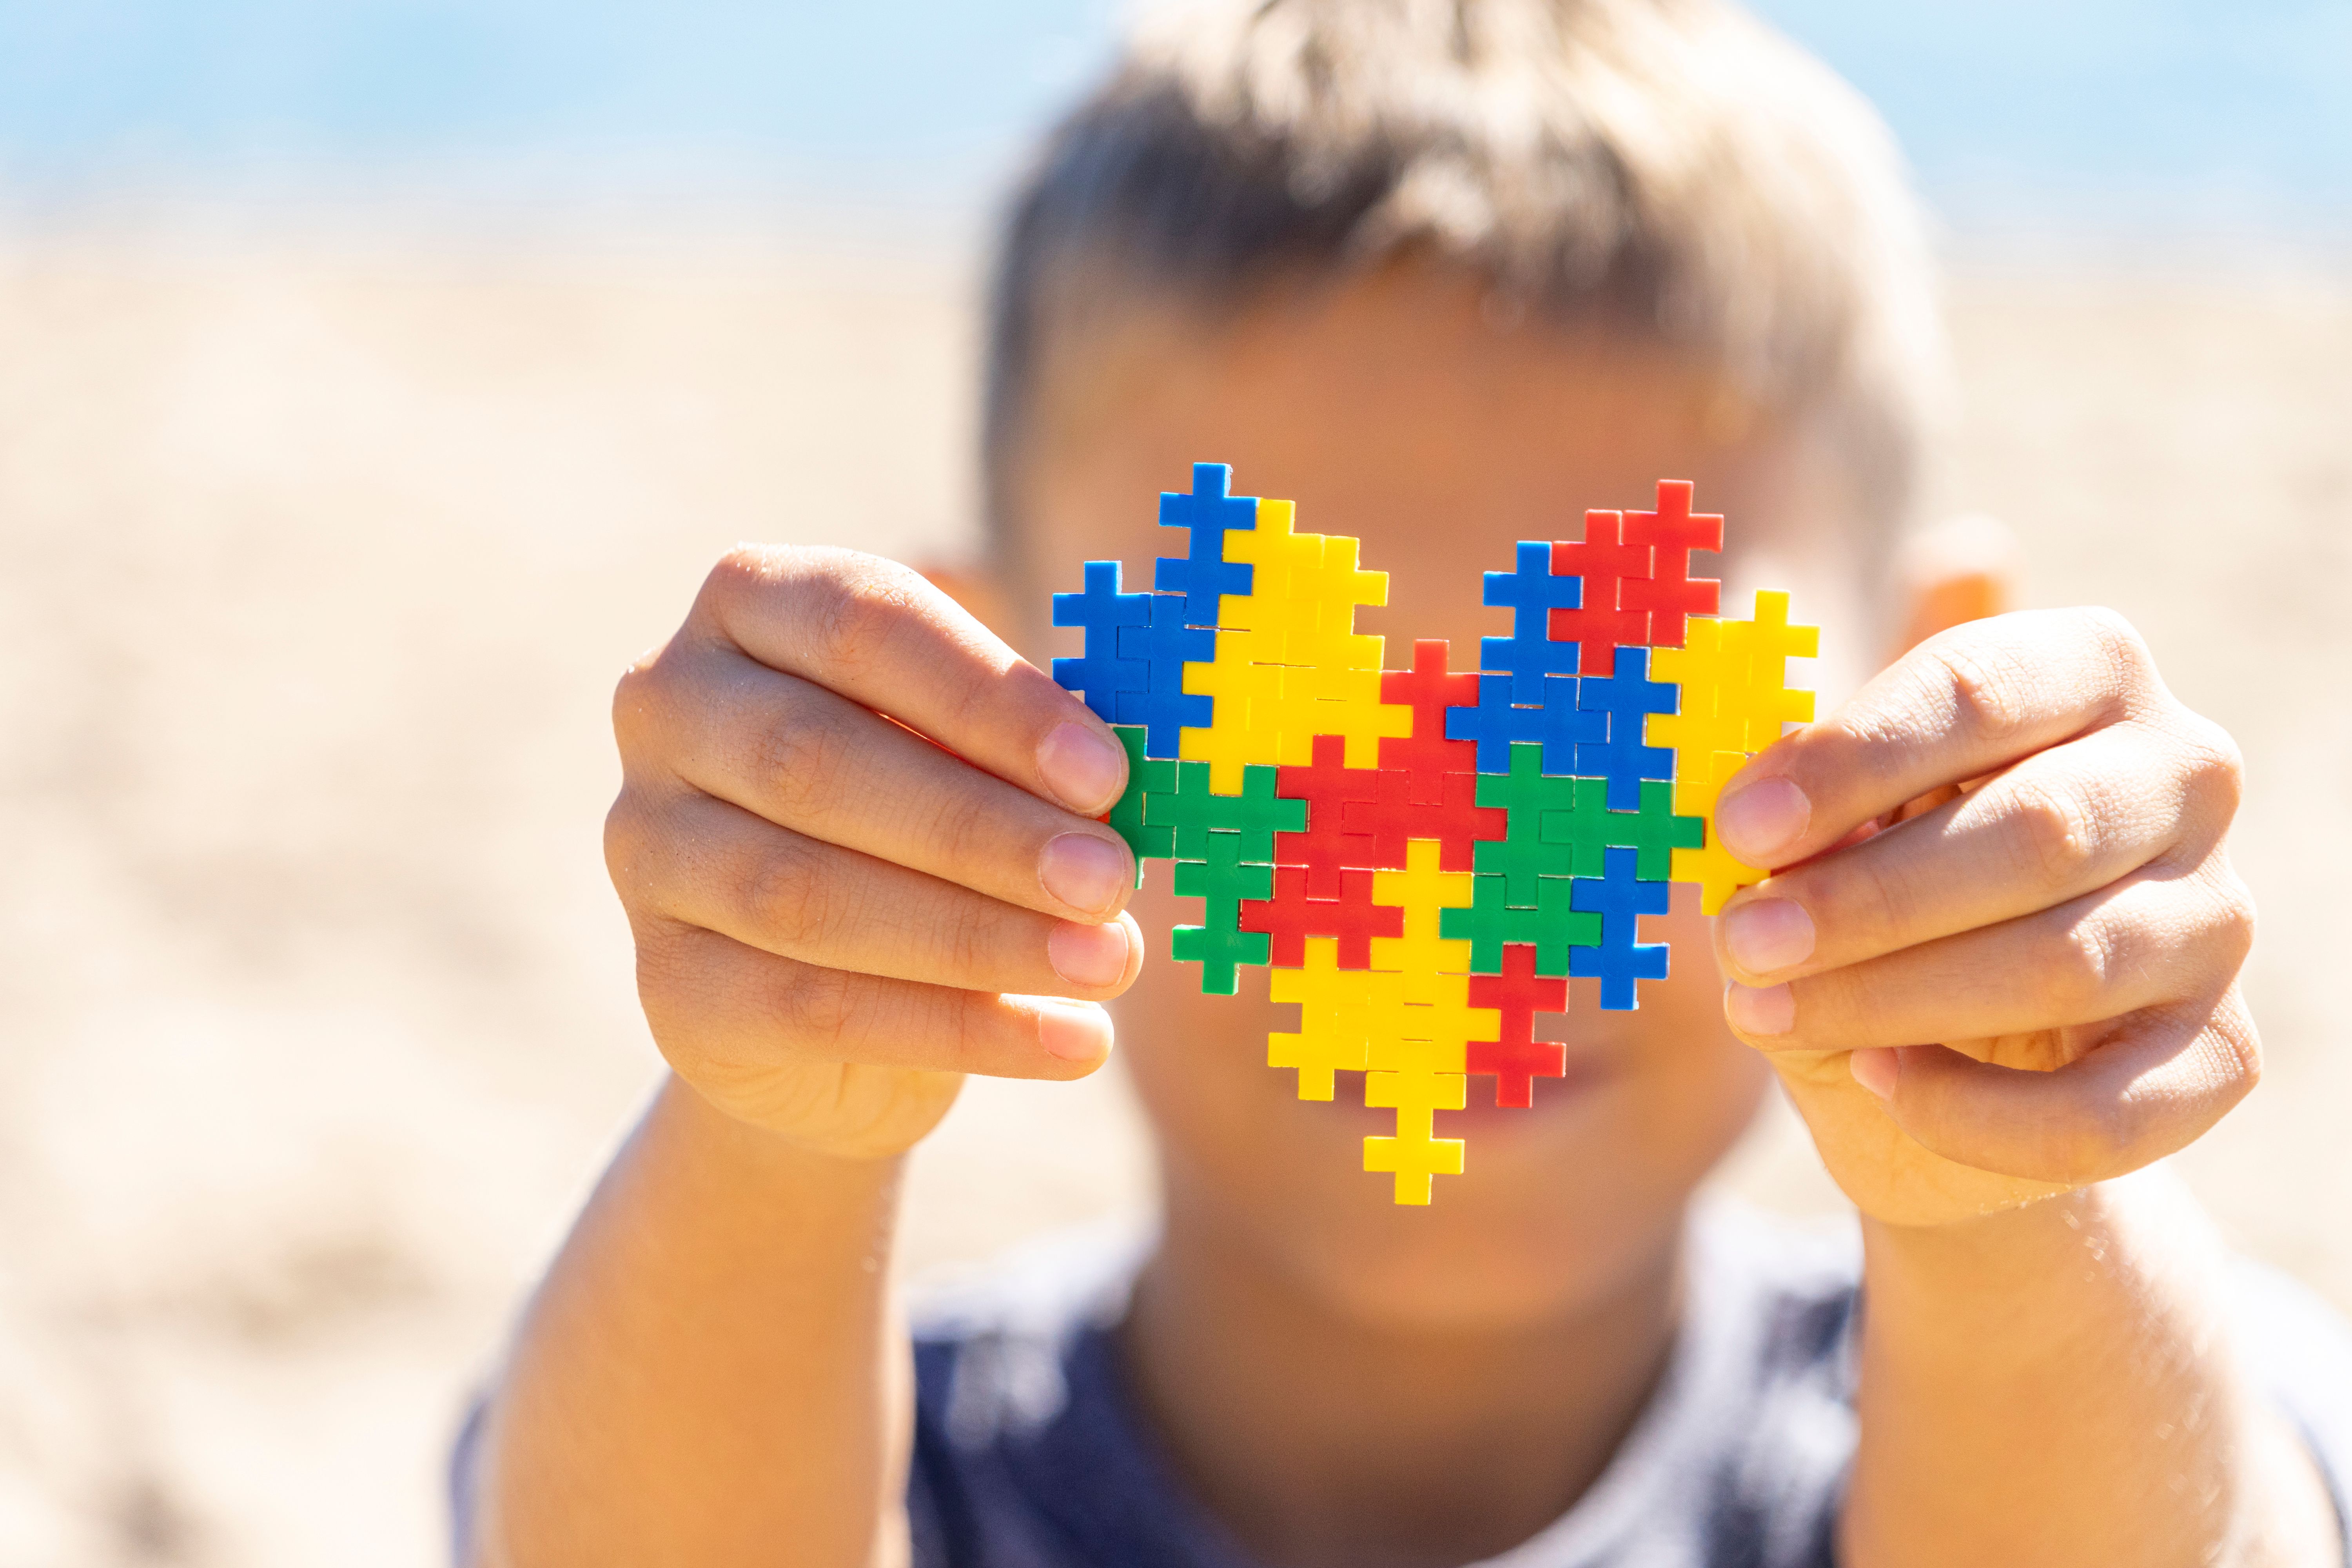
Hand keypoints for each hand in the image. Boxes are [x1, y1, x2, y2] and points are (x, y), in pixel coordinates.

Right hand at [603, 547, 1141, 1158]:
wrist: (829, 994)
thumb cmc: (925, 816)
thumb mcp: (973, 746)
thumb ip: (1025, 732)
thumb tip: (1123, 757)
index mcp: (750, 606)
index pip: (861, 624)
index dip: (988, 699)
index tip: (1107, 773)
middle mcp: (667, 710)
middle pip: (817, 762)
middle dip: (983, 829)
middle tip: (1111, 879)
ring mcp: (647, 849)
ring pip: (807, 894)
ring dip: (979, 935)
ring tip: (1110, 962)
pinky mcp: (668, 984)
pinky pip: (813, 1008)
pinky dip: (960, 1029)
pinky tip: (1074, 1041)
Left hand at [1710, 609, 2256, 1225]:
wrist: (1945, 1042)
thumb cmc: (1877, 886)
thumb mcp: (1827, 821)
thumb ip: (1801, 788)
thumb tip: (1752, 786)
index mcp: (2086, 670)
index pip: (1976, 688)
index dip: (1851, 760)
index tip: (1738, 825)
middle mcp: (2182, 776)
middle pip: (2036, 829)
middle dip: (1867, 896)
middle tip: (1742, 940)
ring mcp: (2214, 918)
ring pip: (2066, 965)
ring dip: (1893, 996)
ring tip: (1767, 1009)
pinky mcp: (2220, 1054)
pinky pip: (2103, 1108)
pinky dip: (1972, 1112)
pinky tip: (1876, 1081)